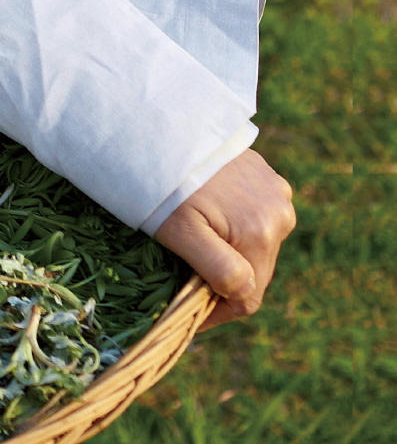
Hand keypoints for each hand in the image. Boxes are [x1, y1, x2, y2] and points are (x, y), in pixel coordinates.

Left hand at [154, 148, 295, 326]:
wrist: (163, 131)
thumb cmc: (166, 186)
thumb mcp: (183, 234)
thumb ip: (220, 269)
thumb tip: (245, 295)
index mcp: (261, 233)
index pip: (249, 297)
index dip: (219, 311)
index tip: (192, 312)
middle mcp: (280, 215)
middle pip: (255, 271)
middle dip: (225, 280)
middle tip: (188, 274)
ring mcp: (278, 194)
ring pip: (257, 245)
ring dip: (232, 252)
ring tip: (197, 242)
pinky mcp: (270, 179)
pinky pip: (257, 217)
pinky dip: (237, 226)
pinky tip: (210, 217)